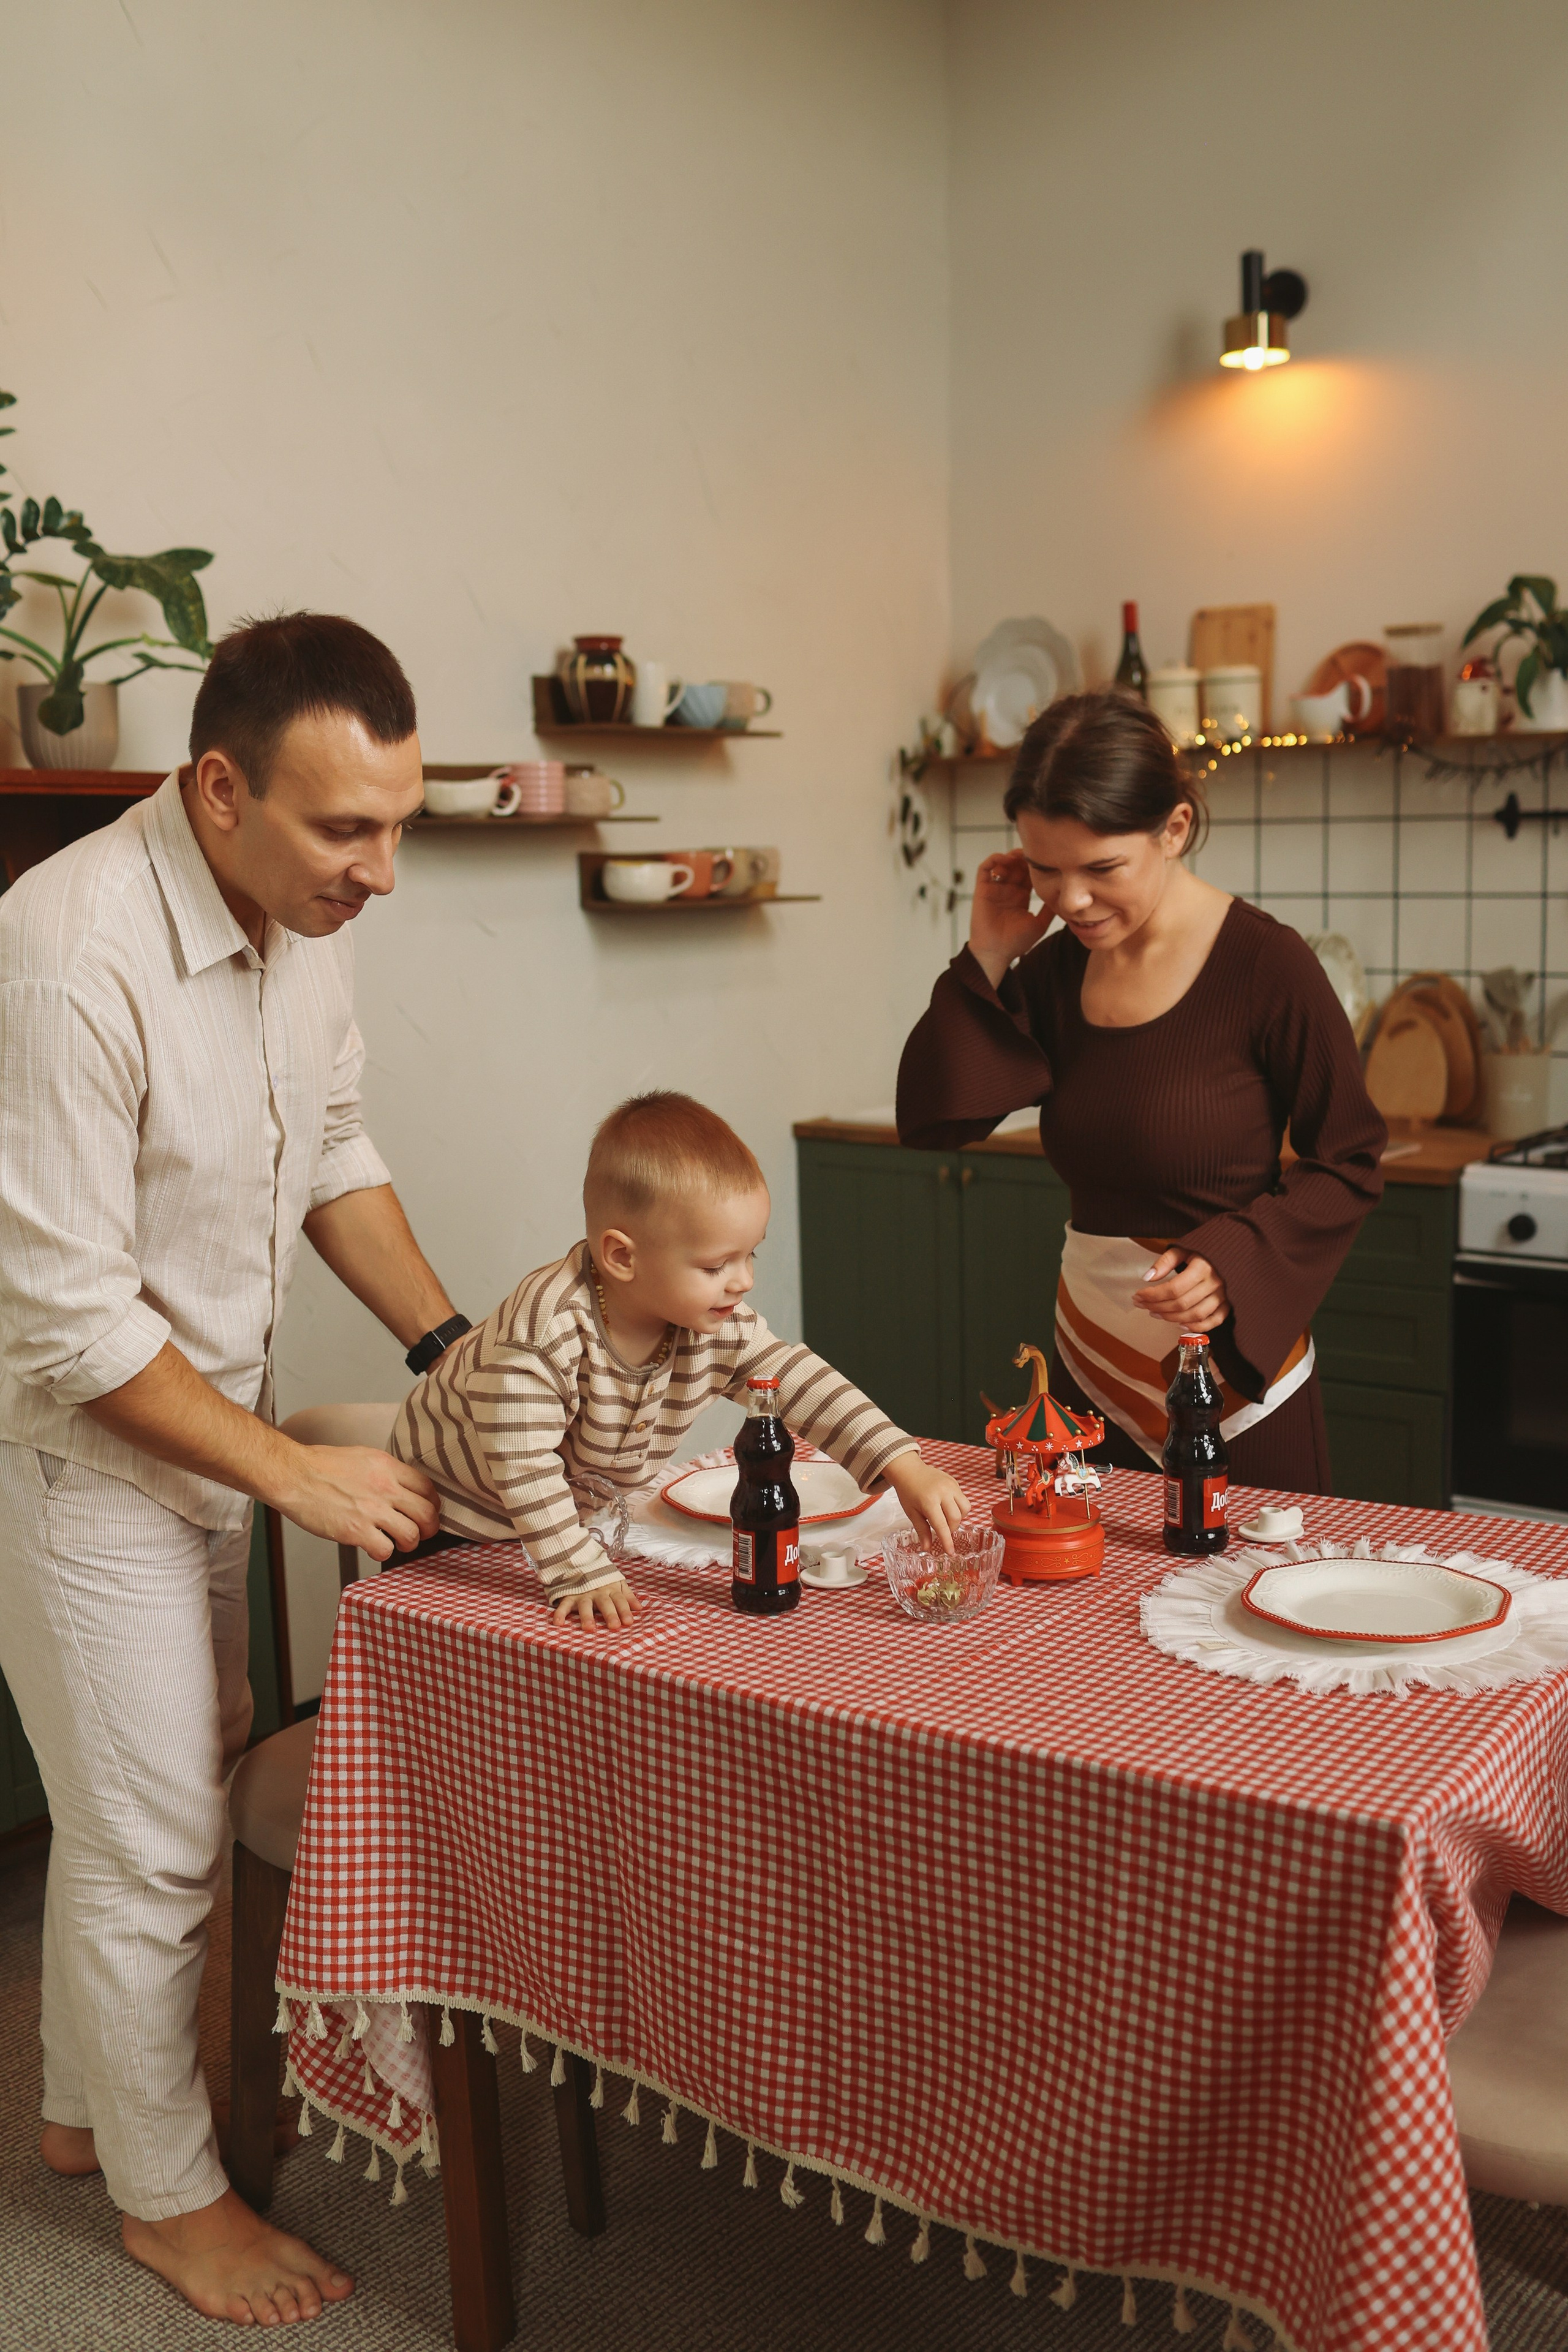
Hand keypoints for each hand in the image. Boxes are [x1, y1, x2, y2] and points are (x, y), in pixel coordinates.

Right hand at [279, 1444, 440, 1559]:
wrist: (293, 1475)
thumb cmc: (320, 1466)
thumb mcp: (362, 1457)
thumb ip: (385, 1472)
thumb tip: (399, 1486)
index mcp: (388, 1467)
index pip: (427, 1488)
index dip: (432, 1504)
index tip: (427, 1511)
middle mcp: (385, 1487)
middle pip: (427, 1513)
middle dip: (429, 1528)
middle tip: (421, 1533)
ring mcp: (371, 1510)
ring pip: (412, 1535)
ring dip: (408, 1543)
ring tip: (397, 1543)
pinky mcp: (356, 1530)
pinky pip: (385, 1550)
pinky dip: (382, 1553)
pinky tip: (372, 1547)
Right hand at [552, 1576, 640, 1631]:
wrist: (580, 1561)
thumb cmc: (601, 1578)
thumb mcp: (616, 1583)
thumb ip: (627, 1595)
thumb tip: (639, 1608)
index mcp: (611, 1589)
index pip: (620, 1600)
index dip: (624, 1610)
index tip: (629, 1622)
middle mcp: (598, 1592)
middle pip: (605, 1603)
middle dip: (610, 1614)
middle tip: (614, 1626)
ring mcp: (582, 1593)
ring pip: (585, 1605)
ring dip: (586, 1616)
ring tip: (589, 1628)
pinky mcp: (569, 1595)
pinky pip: (563, 1604)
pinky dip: (560, 1613)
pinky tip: (558, 1622)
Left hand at [883, 1452, 969, 1554]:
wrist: (909, 1470)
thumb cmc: (908, 1492)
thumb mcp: (912, 1512)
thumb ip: (922, 1530)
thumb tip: (927, 1548)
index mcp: (929, 1501)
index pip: (942, 1525)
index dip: (947, 1540)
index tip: (950, 1552)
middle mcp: (943, 1492)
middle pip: (956, 1518)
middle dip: (951, 1528)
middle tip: (942, 1529)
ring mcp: (951, 1485)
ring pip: (965, 1508)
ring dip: (958, 1517)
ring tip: (946, 1517)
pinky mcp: (955, 1482)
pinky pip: (963, 1499)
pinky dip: (958, 1507)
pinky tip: (947, 1506)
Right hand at [968, 850, 1053, 986]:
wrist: (996, 952)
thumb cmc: (1017, 942)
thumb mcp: (1040, 924)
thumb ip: (1049, 909)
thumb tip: (1064, 895)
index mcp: (1020, 897)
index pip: (1028, 874)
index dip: (1035, 866)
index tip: (1046, 858)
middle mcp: (1007, 890)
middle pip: (1016, 866)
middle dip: (1024, 857)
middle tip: (1033, 853)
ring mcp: (995, 889)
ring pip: (1002, 864)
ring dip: (1010, 856)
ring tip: (1019, 856)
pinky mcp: (982, 889)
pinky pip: (985, 868)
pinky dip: (994, 859)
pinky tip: (1005, 859)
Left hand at [1133, 1250, 1229, 1331]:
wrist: (1230, 1253)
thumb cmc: (1202, 1253)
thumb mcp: (1183, 1249)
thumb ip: (1165, 1261)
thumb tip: (1147, 1277)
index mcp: (1203, 1267)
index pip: (1174, 1288)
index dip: (1153, 1295)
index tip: (1138, 1295)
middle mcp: (1215, 1283)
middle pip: (1181, 1304)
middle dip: (1157, 1306)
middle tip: (1142, 1305)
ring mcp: (1223, 1296)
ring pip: (1194, 1315)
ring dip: (1171, 1318)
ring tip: (1155, 1313)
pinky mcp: (1227, 1305)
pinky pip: (1213, 1322)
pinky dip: (1196, 1327)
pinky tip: (1179, 1324)